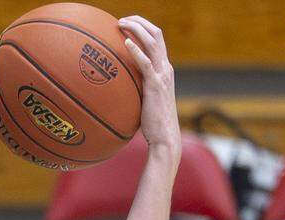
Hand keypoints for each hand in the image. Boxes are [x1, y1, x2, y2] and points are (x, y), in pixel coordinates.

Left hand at [119, 16, 179, 157]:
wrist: (165, 136)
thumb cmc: (152, 123)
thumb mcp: (145, 100)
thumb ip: (137, 90)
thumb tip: (118, 89)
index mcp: (164, 69)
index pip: (157, 40)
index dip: (143, 28)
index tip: (127, 24)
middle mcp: (165, 68)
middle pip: (156, 34)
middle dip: (139, 22)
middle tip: (122, 19)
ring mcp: (162, 75)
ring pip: (153, 43)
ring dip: (137, 29)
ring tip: (120, 23)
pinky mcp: (156, 85)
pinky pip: (146, 63)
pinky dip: (136, 50)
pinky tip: (125, 42)